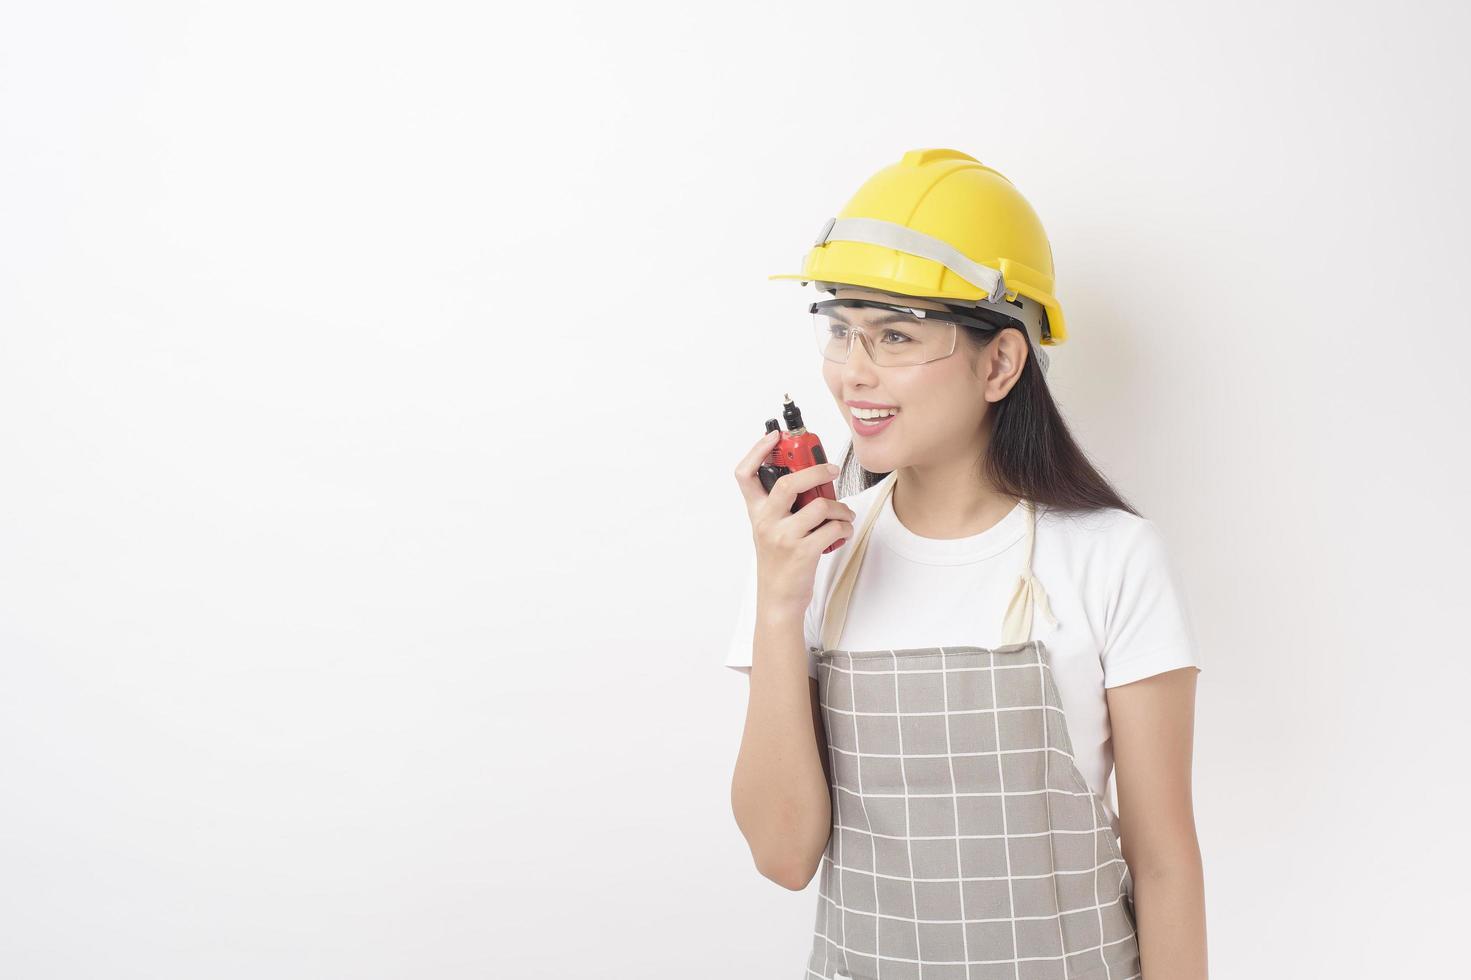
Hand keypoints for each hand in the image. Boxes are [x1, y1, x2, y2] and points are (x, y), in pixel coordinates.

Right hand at [733, 431, 855, 617]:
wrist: (778, 599)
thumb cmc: (780, 561)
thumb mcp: (771, 528)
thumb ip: (783, 504)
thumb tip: (811, 476)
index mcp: (756, 512)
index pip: (745, 474)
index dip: (758, 450)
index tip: (775, 436)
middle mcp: (766, 521)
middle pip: (789, 482)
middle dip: (815, 470)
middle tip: (830, 469)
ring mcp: (784, 537)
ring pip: (820, 505)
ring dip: (840, 507)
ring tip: (843, 514)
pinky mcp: (803, 552)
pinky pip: (833, 528)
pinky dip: (844, 527)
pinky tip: (842, 531)